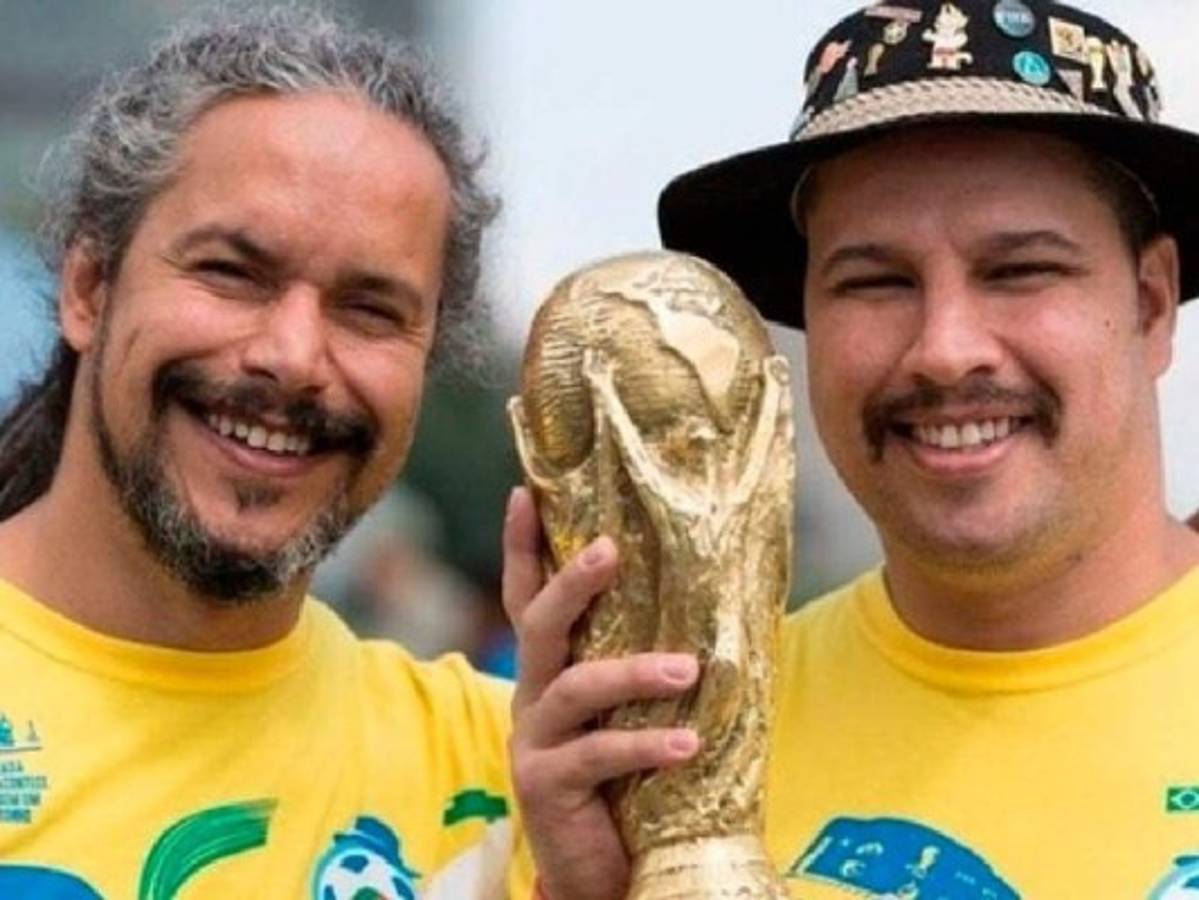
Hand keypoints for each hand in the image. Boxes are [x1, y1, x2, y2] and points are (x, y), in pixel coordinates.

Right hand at [502, 487, 700, 899]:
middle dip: (571, 581)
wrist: (601, 870)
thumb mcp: (629, 715)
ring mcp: (533, 740)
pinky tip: (687, 744)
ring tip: (686, 671)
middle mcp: (533, 696)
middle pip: (539, 624)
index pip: (527, 597)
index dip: (521, 546)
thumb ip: (643, 669)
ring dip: (631, 673)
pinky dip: (644, 745)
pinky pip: (596, 755)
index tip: (524, 491)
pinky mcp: (544, 785)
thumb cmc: (625, 781)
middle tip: (611, 548)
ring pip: (573, 687)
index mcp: (551, 672)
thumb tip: (710, 609)